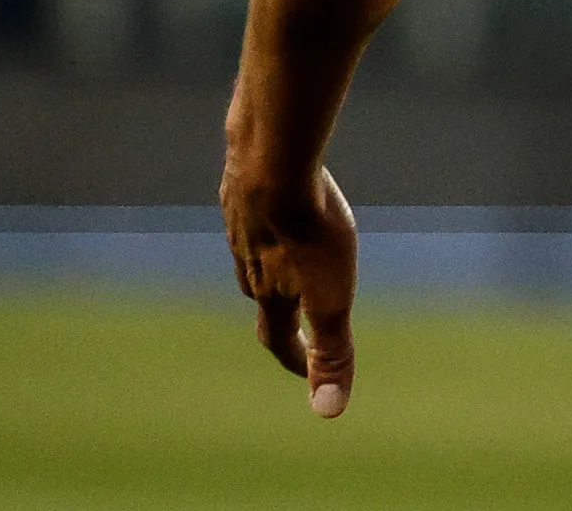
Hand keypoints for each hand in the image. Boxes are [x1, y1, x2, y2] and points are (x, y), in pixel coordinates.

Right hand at [224, 162, 360, 417]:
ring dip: (270, 265)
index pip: (277, 338)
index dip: (294, 358)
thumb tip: (329, 411)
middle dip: (281, 312)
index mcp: (269, 293)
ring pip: (254, 254)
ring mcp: (240, 223)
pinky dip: (265, 220)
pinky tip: (277, 203)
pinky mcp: (240, 187)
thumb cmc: (309, 229)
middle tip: (298, 317)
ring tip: (288, 262)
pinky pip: (251, 212)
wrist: (274, 160)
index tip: (306, 368)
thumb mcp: (332, 295)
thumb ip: (331, 351)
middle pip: (262, 296)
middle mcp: (247, 263)